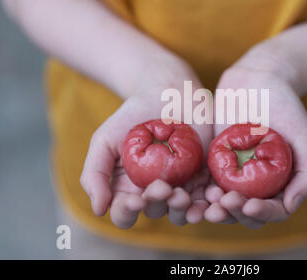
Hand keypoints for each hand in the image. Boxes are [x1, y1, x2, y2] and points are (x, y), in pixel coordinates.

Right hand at [80, 65, 212, 227]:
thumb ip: (95, 174)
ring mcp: (181, 186)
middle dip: (158, 203)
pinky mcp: (204, 176)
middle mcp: (155, 193)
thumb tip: (98, 211)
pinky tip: (211, 197)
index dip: (128, 213)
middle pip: (156, 212)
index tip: (135, 200)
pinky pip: (208, 197)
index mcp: (129, 190)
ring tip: (183, 196)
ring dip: (184, 210)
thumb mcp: (105, 140)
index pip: (125, 214)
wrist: (167, 92)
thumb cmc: (131, 117)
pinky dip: (210, 202)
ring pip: (183, 211)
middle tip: (163, 187)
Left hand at [205, 49, 306, 228]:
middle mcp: (257, 185)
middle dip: (235, 214)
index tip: (250, 205)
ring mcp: (234, 174)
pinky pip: (205, 182)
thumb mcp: (304, 137)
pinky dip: (199, 192)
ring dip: (215, 209)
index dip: (262, 214)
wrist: (257, 79)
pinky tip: (195, 189)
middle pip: (244, 213)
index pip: (273, 211)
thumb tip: (290, 207)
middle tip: (225, 202)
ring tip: (207, 203)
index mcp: (281, 184)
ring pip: (222, 203)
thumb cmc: (286, 106)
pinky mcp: (214, 162)